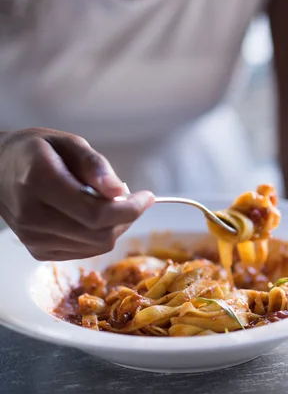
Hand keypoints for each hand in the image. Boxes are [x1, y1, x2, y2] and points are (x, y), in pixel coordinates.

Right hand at [0, 128, 153, 260]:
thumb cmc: (36, 151)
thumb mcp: (68, 143)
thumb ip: (94, 165)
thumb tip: (119, 191)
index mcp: (40, 182)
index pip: (96, 212)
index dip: (130, 209)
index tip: (148, 196)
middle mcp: (33, 216)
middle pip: (98, 234)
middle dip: (126, 219)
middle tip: (132, 198)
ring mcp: (33, 238)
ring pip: (94, 246)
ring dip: (114, 227)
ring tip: (110, 203)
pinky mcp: (37, 250)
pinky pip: (83, 251)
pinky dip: (98, 235)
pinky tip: (94, 215)